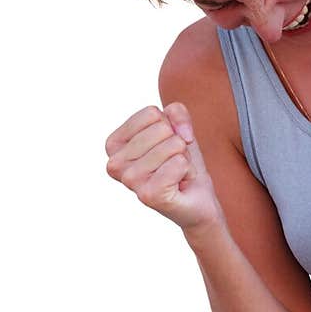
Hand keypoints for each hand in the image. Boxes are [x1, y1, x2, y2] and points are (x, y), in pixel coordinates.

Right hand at [105, 103, 224, 233]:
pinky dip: (188, 171)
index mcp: (114, 144)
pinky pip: (179, 163)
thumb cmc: (180, 162)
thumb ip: (176, 112)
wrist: (197, 199)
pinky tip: (179, 184)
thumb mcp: (177, 128)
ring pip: (174, 145)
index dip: (169, 126)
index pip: (151, 113)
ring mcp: (129, 181)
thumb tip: (181, 134)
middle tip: (172, 164)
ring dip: (183, 159)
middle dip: (178, 144)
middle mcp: (115, 163)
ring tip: (176, 174)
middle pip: (162, 128)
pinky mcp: (148, 195)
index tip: (165, 147)